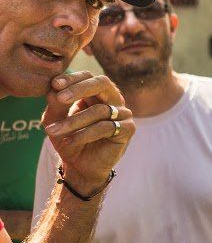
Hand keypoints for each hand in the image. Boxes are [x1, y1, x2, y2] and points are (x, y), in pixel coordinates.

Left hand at [43, 72, 133, 194]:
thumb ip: (55, 103)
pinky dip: (85, 134)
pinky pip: (106, 127)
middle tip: (60, 98)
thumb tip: (54, 87)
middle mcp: (112, 99)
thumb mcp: (56, 119)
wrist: (80, 165)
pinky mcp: (128, 129)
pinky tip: (70, 141)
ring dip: (73, 121)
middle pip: (102, 83)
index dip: (72, 78)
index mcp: (96, 93)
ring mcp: (123, 113)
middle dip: (79, 89)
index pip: (88, 77)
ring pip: (99, 110)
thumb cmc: (69, 139)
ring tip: (52, 131)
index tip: (54, 84)